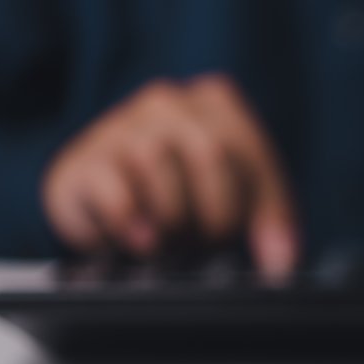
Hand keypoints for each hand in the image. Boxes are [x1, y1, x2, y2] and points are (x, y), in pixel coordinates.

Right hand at [42, 74, 297, 276]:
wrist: (99, 202)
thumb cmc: (177, 197)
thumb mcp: (232, 199)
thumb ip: (267, 221)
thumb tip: (283, 262)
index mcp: (215, 102)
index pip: (250, 150)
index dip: (266, 209)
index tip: (274, 260)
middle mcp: (167, 102)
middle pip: (210, 152)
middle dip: (216, 214)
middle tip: (206, 242)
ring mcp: (119, 125)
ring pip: (158, 166)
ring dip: (173, 220)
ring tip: (170, 240)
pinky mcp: (81, 163)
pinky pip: (116, 194)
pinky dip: (133, 225)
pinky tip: (140, 241)